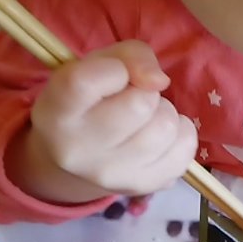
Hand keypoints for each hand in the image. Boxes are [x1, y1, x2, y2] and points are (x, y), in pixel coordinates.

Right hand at [10, 41, 197, 202]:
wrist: (76, 156)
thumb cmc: (91, 98)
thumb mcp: (99, 63)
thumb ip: (130, 55)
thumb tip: (159, 81)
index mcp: (56, 112)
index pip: (87, 81)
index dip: (114, 69)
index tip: (113, 75)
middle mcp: (78, 151)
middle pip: (139, 105)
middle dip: (144, 92)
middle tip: (131, 99)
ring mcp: (111, 175)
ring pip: (166, 127)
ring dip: (163, 113)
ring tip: (144, 119)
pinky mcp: (142, 186)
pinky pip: (185, 148)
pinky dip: (181, 133)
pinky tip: (158, 135)